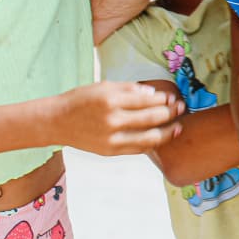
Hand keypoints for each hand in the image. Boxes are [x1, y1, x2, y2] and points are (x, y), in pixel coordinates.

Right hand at [56, 81, 185, 155]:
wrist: (57, 121)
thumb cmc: (81, 100)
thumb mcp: (104, 86)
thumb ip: (130, 89)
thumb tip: (154, 94)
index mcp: (111, 100)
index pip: (147, 100)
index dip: (164, 99)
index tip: (172, 97)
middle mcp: (112, 120)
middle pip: (152, 118)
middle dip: (171, 112)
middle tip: (181, 108)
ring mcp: (112, 139)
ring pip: (150, 138)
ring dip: (168, 132)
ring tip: (178, 126)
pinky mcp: (110, 151)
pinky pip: (138, 149)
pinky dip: (152, 143)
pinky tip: (160, 137)